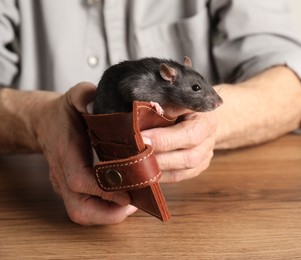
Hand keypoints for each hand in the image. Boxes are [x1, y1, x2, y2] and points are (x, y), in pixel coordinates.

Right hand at [32, 82, 136, 224]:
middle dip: (109, 213)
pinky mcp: (70, 190)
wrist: (44, 123)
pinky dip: (104, 211)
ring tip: (133, 203)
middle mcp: (62, 174)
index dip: (104, 190)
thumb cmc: (63, 112)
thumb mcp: (76, 96)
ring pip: (81, 214)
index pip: (79, 180)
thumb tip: (95, 104)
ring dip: (108, 215)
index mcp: (65, 152)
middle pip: (79, 209)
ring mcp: (64, 185)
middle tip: (135, 203)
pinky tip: (123, 200)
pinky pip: (85, 209)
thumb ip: (85, 96)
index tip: (128, 193)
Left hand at [141, 110, 217, 182]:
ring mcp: (204, 157)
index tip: (141, 137)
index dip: (164, 139)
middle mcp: (208, 142)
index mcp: (206, 121)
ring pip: (183, 171)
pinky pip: (178, 177)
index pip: (189, 135)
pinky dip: (160, 175)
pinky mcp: (197, 168)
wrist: (203, 115)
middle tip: (136, 153)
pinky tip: (145, 170)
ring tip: (137, 162)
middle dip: (159, 157)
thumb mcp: (179, 98)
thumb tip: (143, 113)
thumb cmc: (186, 104)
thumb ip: (166, 106)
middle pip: (188, 157)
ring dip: (158, 168)